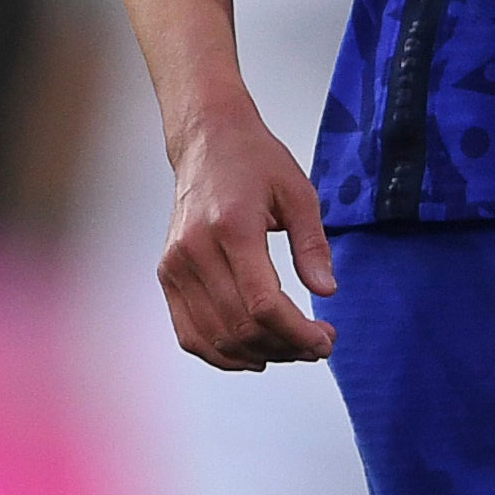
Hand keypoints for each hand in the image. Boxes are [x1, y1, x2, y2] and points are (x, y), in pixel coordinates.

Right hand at [154, 114, 338, 369]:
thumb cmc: (252, 160)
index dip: (297, 333)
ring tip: (290, 348)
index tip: (325, 340)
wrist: (207, 140)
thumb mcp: (298, 192)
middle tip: (316, 345)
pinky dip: (221, 353)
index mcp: (232, 227)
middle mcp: (195, 249)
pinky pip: (190, 332)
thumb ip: (312, 244)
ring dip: (258, 355)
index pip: (263, 304)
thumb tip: (326, 291)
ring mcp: (175, 264)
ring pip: (215, 337)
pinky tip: (253, 351)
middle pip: (240, 326)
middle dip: (286, 347)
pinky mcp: (168, 273)